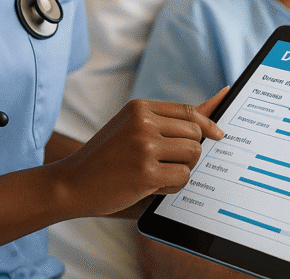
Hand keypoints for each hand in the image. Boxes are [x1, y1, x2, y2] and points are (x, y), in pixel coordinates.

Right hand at [53, 88, 227, 216]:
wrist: (71, 183)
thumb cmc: (105, 158)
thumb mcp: (131, 128)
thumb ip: (169, 120)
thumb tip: (217, 103)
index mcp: (139, 108)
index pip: (188, 111)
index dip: (208, 124)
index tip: (219, 135)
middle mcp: (143, 123)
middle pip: (195, 135)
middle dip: (190, 152)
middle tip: (168, 163)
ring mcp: (144, 147)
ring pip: (192, 155)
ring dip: (182, 169)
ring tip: (157, 174)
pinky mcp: (145, 172)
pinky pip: (182, 177)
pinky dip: (173, 185)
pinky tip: (151, 186)